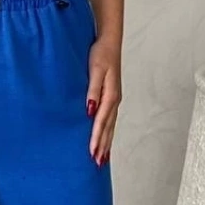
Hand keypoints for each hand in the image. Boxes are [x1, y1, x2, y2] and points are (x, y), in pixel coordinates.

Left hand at [86, 36, 121, 165]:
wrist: (109, 41)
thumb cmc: (101, 54)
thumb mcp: (95, 69)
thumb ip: (93, 90)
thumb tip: (90, 111)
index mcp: (111, 95)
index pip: (102, 122)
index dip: (97, 138)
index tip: (92, 153)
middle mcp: (114, 100)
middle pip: (108, 128)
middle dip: (103, 145)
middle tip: (97, 164)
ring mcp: (114, 99)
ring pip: (110, 125)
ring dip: (106, 141)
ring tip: (102, 158)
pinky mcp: (111, 96)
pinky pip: (110, 119)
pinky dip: (107, 131)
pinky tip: (105, 137)